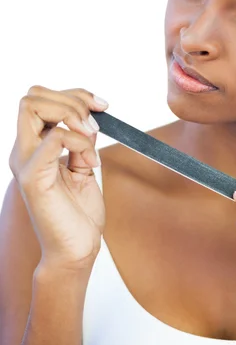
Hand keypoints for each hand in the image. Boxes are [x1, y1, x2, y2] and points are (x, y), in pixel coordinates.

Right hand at [9, 85, 108, 270]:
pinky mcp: (33, 176)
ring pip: (33, 105)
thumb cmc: (79, 214)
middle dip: (72, 99)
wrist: (76, 249)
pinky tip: (89, 160)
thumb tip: (88, 119)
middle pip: (33, 95)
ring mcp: (25, 162)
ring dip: (72, 113)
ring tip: (92, 137)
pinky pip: (53, 137)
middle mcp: (24, 150)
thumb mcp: (84, 166)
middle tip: (96, 123)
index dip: (74, 95)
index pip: (41, 99)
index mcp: (35, 147)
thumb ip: (81, 141)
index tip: (103, 107)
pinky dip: (78, 140)